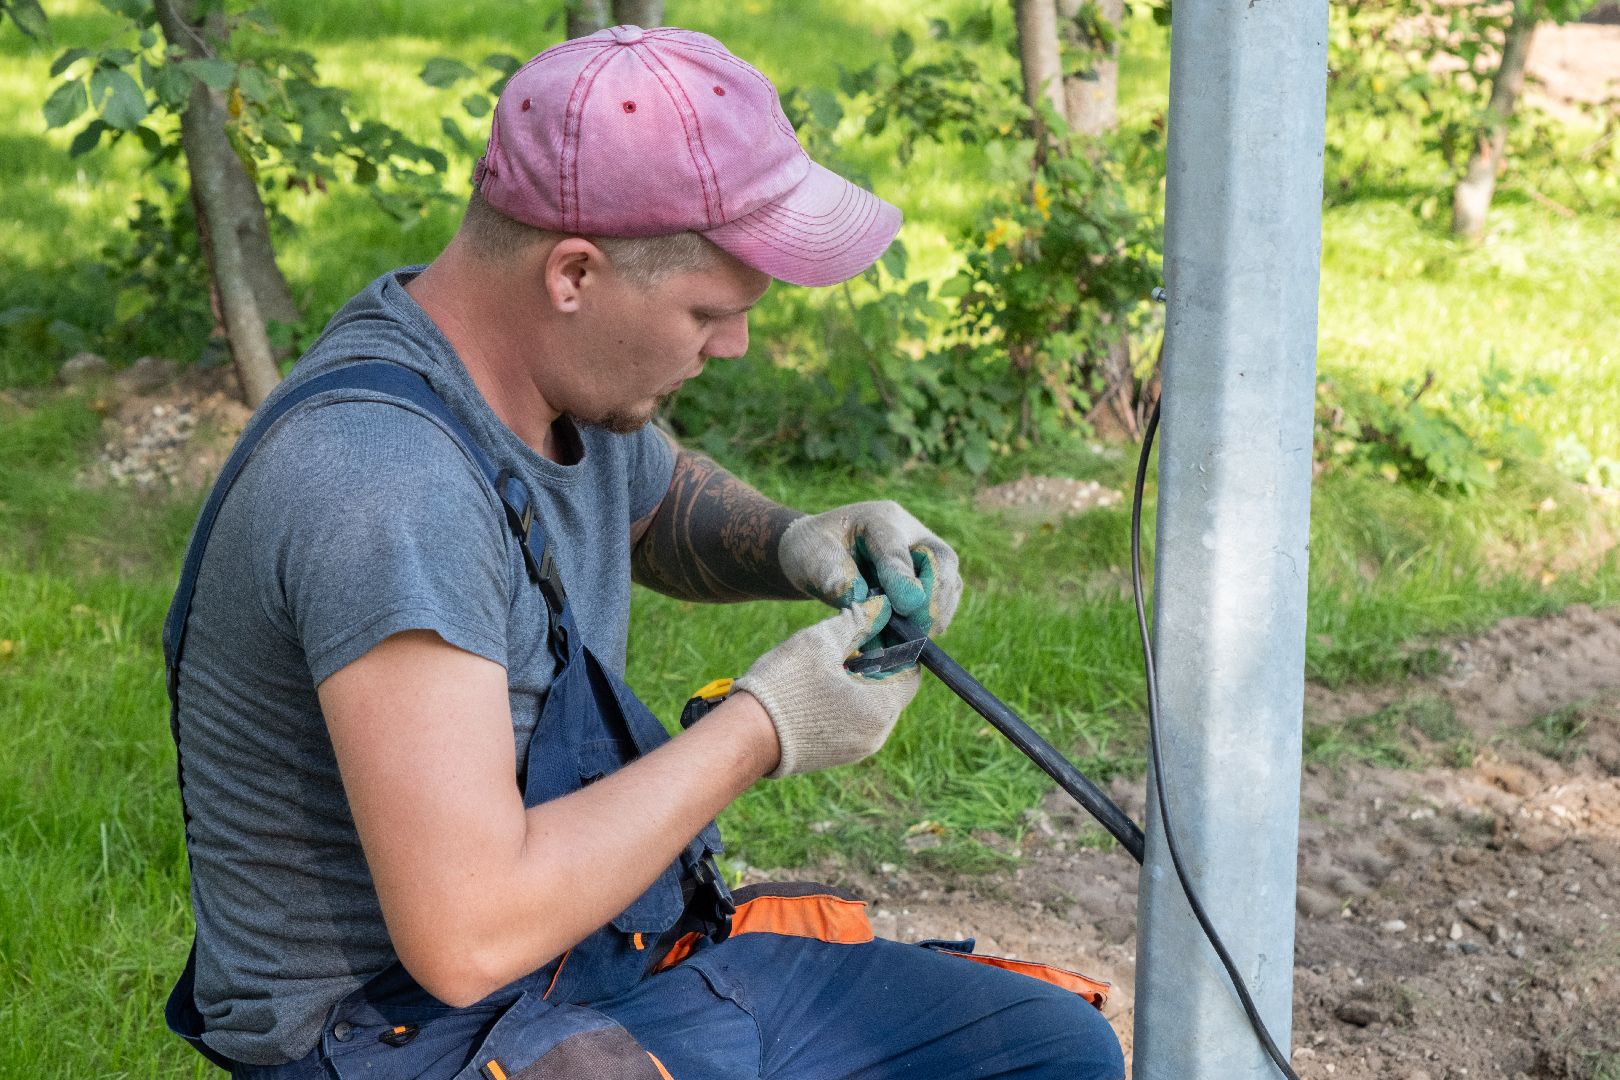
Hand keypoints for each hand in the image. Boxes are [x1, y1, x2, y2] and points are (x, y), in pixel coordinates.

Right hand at [734, 597, 921, 778]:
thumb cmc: (784, 684)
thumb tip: (881, 606)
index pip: (910, 669)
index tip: (877, 625)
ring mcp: (858, 748)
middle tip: (853, 638)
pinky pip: (856, 722)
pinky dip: (848, 701)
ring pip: (874, 706)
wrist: (747, 735)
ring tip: (833, 661)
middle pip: (893, 688)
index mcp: (881, 706)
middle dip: (878, 661)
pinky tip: (822, 685)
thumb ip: (858, 621)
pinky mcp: (839, 755)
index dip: (897, 643)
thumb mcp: (822, 641)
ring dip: (862, 681)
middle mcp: (877, 733)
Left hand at [778, 500, 961, 635]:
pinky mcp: (929, 580)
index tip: (904, 606)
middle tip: (915, 632)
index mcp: (881, 519)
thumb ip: (834, 576)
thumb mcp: (811, 557)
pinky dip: (929, 625)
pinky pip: (943, 603)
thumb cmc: (814, 550)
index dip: (903, 579)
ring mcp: (926, 557)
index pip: (898, 549)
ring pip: (949, 585)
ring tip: (909, 644)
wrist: (819, 554)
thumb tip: (865, 602)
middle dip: (932, 601)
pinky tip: (907, 646)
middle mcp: (912, 534)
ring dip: (934, 617)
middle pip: (942, 563)